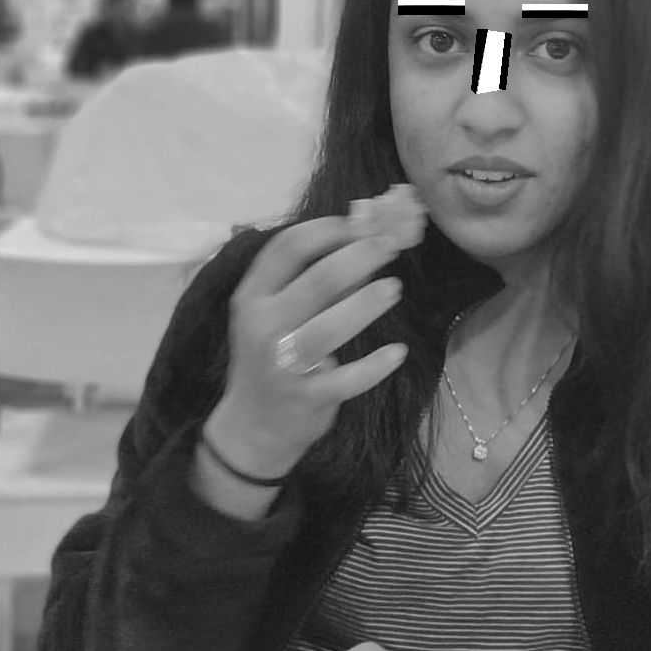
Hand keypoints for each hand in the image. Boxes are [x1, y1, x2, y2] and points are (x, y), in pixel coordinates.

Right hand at [207, 202, 419, 480]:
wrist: (252, 427)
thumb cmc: (273, 356)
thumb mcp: (279, 316)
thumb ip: (315, 281)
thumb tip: (366, 242)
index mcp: (252, 296)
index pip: (286, 248)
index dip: (327, 229)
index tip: (360, 223)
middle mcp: (262, 326)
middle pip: (314, 281)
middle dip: (357, 258)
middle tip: (389, 247)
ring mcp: (282, 364)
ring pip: (328, 328)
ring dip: (366, 304)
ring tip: (394, 288)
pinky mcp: (306, 397)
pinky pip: (346, 380)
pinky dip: (374, 366)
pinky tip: (398, 352)